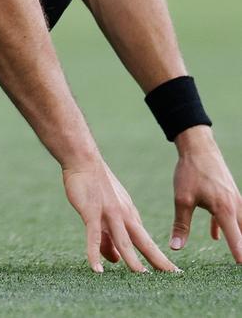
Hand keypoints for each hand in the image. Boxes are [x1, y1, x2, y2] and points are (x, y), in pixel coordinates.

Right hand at [63, 161, 178, 273]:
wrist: (83, 159)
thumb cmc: (94, 185)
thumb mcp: (107, 210)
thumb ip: (110, 236)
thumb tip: (116, 260)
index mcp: (130, 214)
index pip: (146, 241)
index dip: (159, 258)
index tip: (172, 272)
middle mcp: (124, 215)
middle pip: (144, 242)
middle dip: (159, 261)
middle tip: (173, 277)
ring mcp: (109, 214)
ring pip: (123, 241)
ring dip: (132, 260)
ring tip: (141, 277)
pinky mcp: (92, 212)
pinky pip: (94, 236)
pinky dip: (95, 254)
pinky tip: (97, 269)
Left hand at [172, 126, 241, 262]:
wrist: (198, 145)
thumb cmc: (190, 171)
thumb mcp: (182, 198)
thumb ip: (181, 224)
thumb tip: (175, 248)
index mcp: (224, 209)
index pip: (235, 238)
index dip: (238, 253)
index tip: (240, 266)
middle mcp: (234, 205)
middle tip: (239, 261)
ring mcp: (234, 199)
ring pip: (239, 223)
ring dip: (238, 237)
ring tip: (237, 252)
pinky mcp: (229, 194)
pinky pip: (231, 215)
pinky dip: (226, 226)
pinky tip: (215, 236)